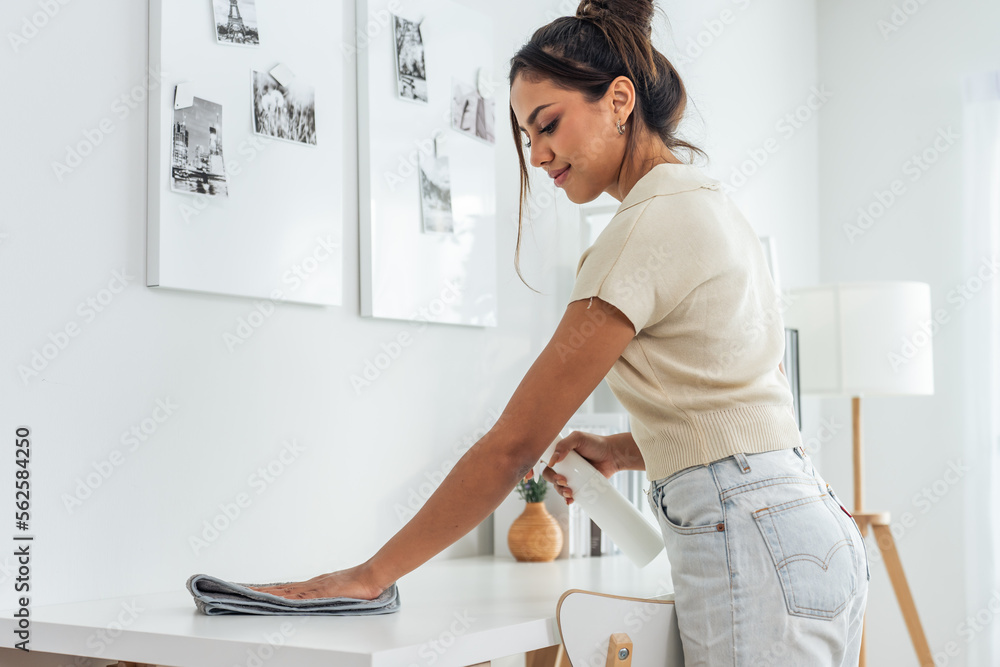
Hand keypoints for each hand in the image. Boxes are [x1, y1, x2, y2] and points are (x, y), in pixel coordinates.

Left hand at [246, 563, 387, 600]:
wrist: (372, 576)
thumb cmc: (360, 585)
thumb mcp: (338, 593)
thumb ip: (326, 597)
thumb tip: (314, 603)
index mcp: (313, 586)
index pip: (284, 589)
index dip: (267, 590)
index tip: (251, 590)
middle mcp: (310, 585)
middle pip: (279, 588)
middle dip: (260, 590)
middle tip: (240, 590)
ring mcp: (315, 588)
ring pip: (285, 591)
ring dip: (267, 592)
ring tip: (248, 593)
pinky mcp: (322, 592)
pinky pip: (299, 596)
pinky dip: (285, 597)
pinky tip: (274, 598)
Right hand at [525, 430, 617, 504]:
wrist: (613, 455)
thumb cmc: (595, 443)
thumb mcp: (578, 438)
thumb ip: (564, 445)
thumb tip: (553, 461)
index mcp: (558, 453)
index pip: (541, 460)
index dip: (532, 469)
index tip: (528, 477)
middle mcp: (562, 465)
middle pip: (548, 476)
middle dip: (553, 481)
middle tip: (563, 481)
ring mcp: (570, 476)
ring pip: (557, 486)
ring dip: (560, 491)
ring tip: (570, 492)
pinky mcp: (579, 485)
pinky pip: (569, 495)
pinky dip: (568, 499)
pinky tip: (571, 500)